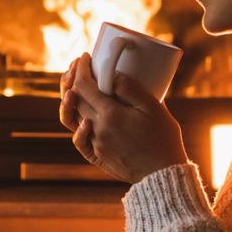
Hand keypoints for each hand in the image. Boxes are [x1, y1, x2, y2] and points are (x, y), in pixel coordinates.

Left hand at [58, 53, 187, 183]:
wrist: (162, 175)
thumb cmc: (163, 139)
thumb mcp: (154, 108)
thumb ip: (131, 89)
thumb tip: (112, 73)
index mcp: (110, 115)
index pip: (84, 86)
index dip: (81, 68)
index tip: (86, 56)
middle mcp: (97, 129)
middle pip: (74, 99)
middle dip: (73, 79)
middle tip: (79, 66)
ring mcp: (95, 144)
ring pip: (72, 119)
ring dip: (69, 100)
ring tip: (72, 88)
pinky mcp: (98, 156)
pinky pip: (79, 140)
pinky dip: (76, 127)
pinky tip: (81, 118)